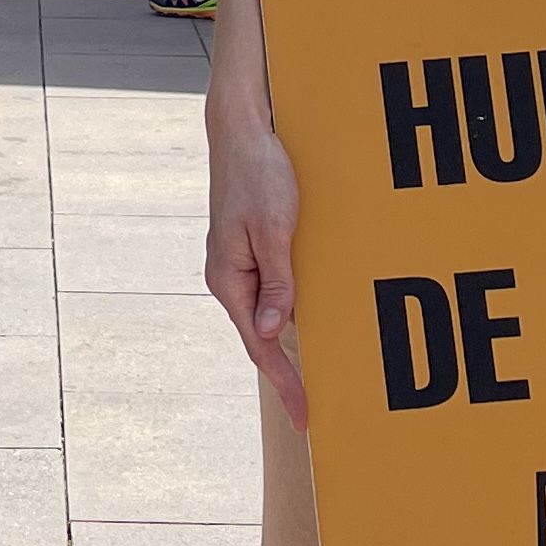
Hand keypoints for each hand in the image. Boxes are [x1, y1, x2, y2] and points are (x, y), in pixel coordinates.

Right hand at [205, 110, 308, 423]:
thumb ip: (276, 281)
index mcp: (229, 279)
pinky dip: (290, 311)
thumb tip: (271, 332)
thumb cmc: (258, 173)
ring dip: (291, 343)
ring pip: (269, 314)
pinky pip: (273, 289)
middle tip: (315, 408)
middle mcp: (230, 277)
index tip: (304, 416)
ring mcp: (240, 263)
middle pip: (262, 337)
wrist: (242, 129)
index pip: (259, 346)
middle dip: (287, 373)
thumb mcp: (274, 229)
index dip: (284, 383)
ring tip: (316, 375)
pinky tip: (310, 321)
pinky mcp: (252, 248)